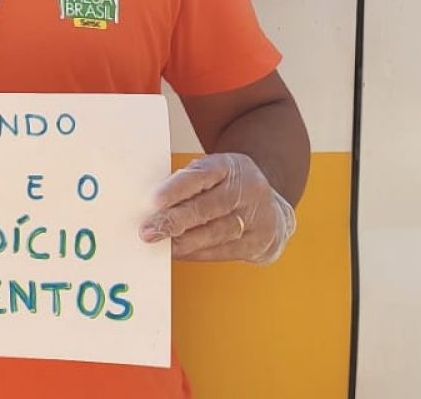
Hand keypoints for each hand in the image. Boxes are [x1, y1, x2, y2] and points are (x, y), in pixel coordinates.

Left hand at [138, 153, 296, 263]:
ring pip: (216, 233)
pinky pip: (223, 251)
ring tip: (161, 244)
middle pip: (207, 208)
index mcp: (230, 166)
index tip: (153, 201)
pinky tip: (180, 253)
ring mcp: (258, 217)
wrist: (271, 207)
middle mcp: (248, 190)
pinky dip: (198, 253)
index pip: (200, 175)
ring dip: (184, 242)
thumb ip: (186, 182)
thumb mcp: (212, 172)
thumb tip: (151, 204)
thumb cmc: (228, 188)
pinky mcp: (259, 243)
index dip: (176, 189)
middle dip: (174, 221)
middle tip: (149, 231)